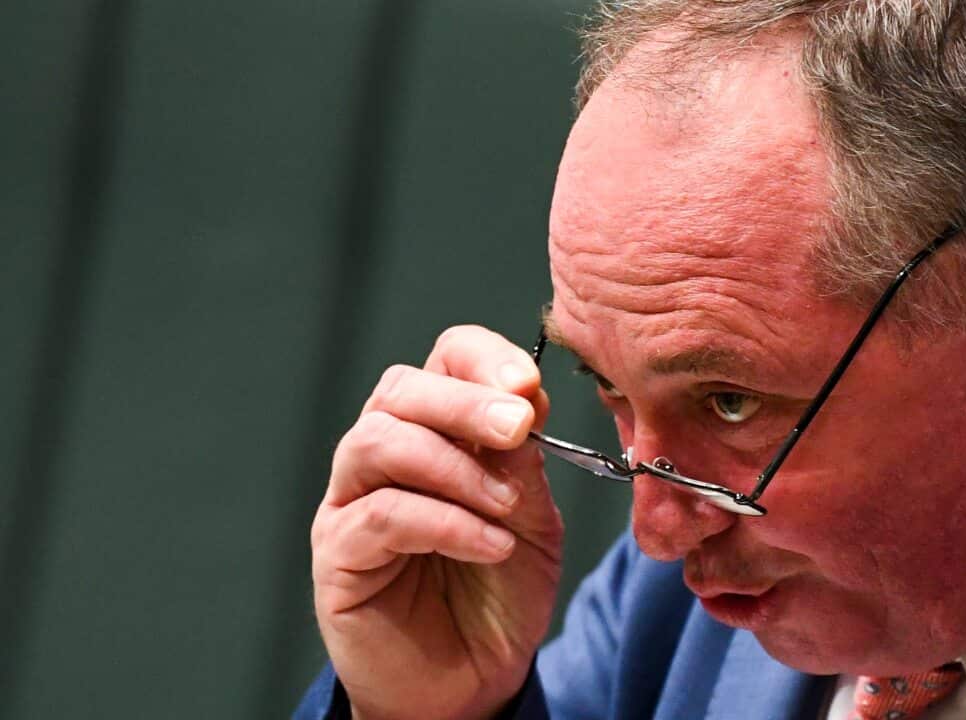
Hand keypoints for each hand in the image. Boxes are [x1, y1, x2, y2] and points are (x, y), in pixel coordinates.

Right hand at [310, 325, 563, 719]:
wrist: (472, 683)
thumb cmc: (498, 595)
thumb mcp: (532, 521)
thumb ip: (524, 463)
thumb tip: (524, 399)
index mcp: (437, 430)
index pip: (444, 359)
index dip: (483, 358)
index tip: (527, 384)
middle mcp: (384, 453)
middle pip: (402, 389)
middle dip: (465, 401)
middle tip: (518, 428)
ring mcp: (352, 500)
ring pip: (379, 441)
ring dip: (455, 466)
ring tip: (507, 506)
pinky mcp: (337, 552)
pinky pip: (380, 515)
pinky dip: (445, 523)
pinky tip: (489, 545)